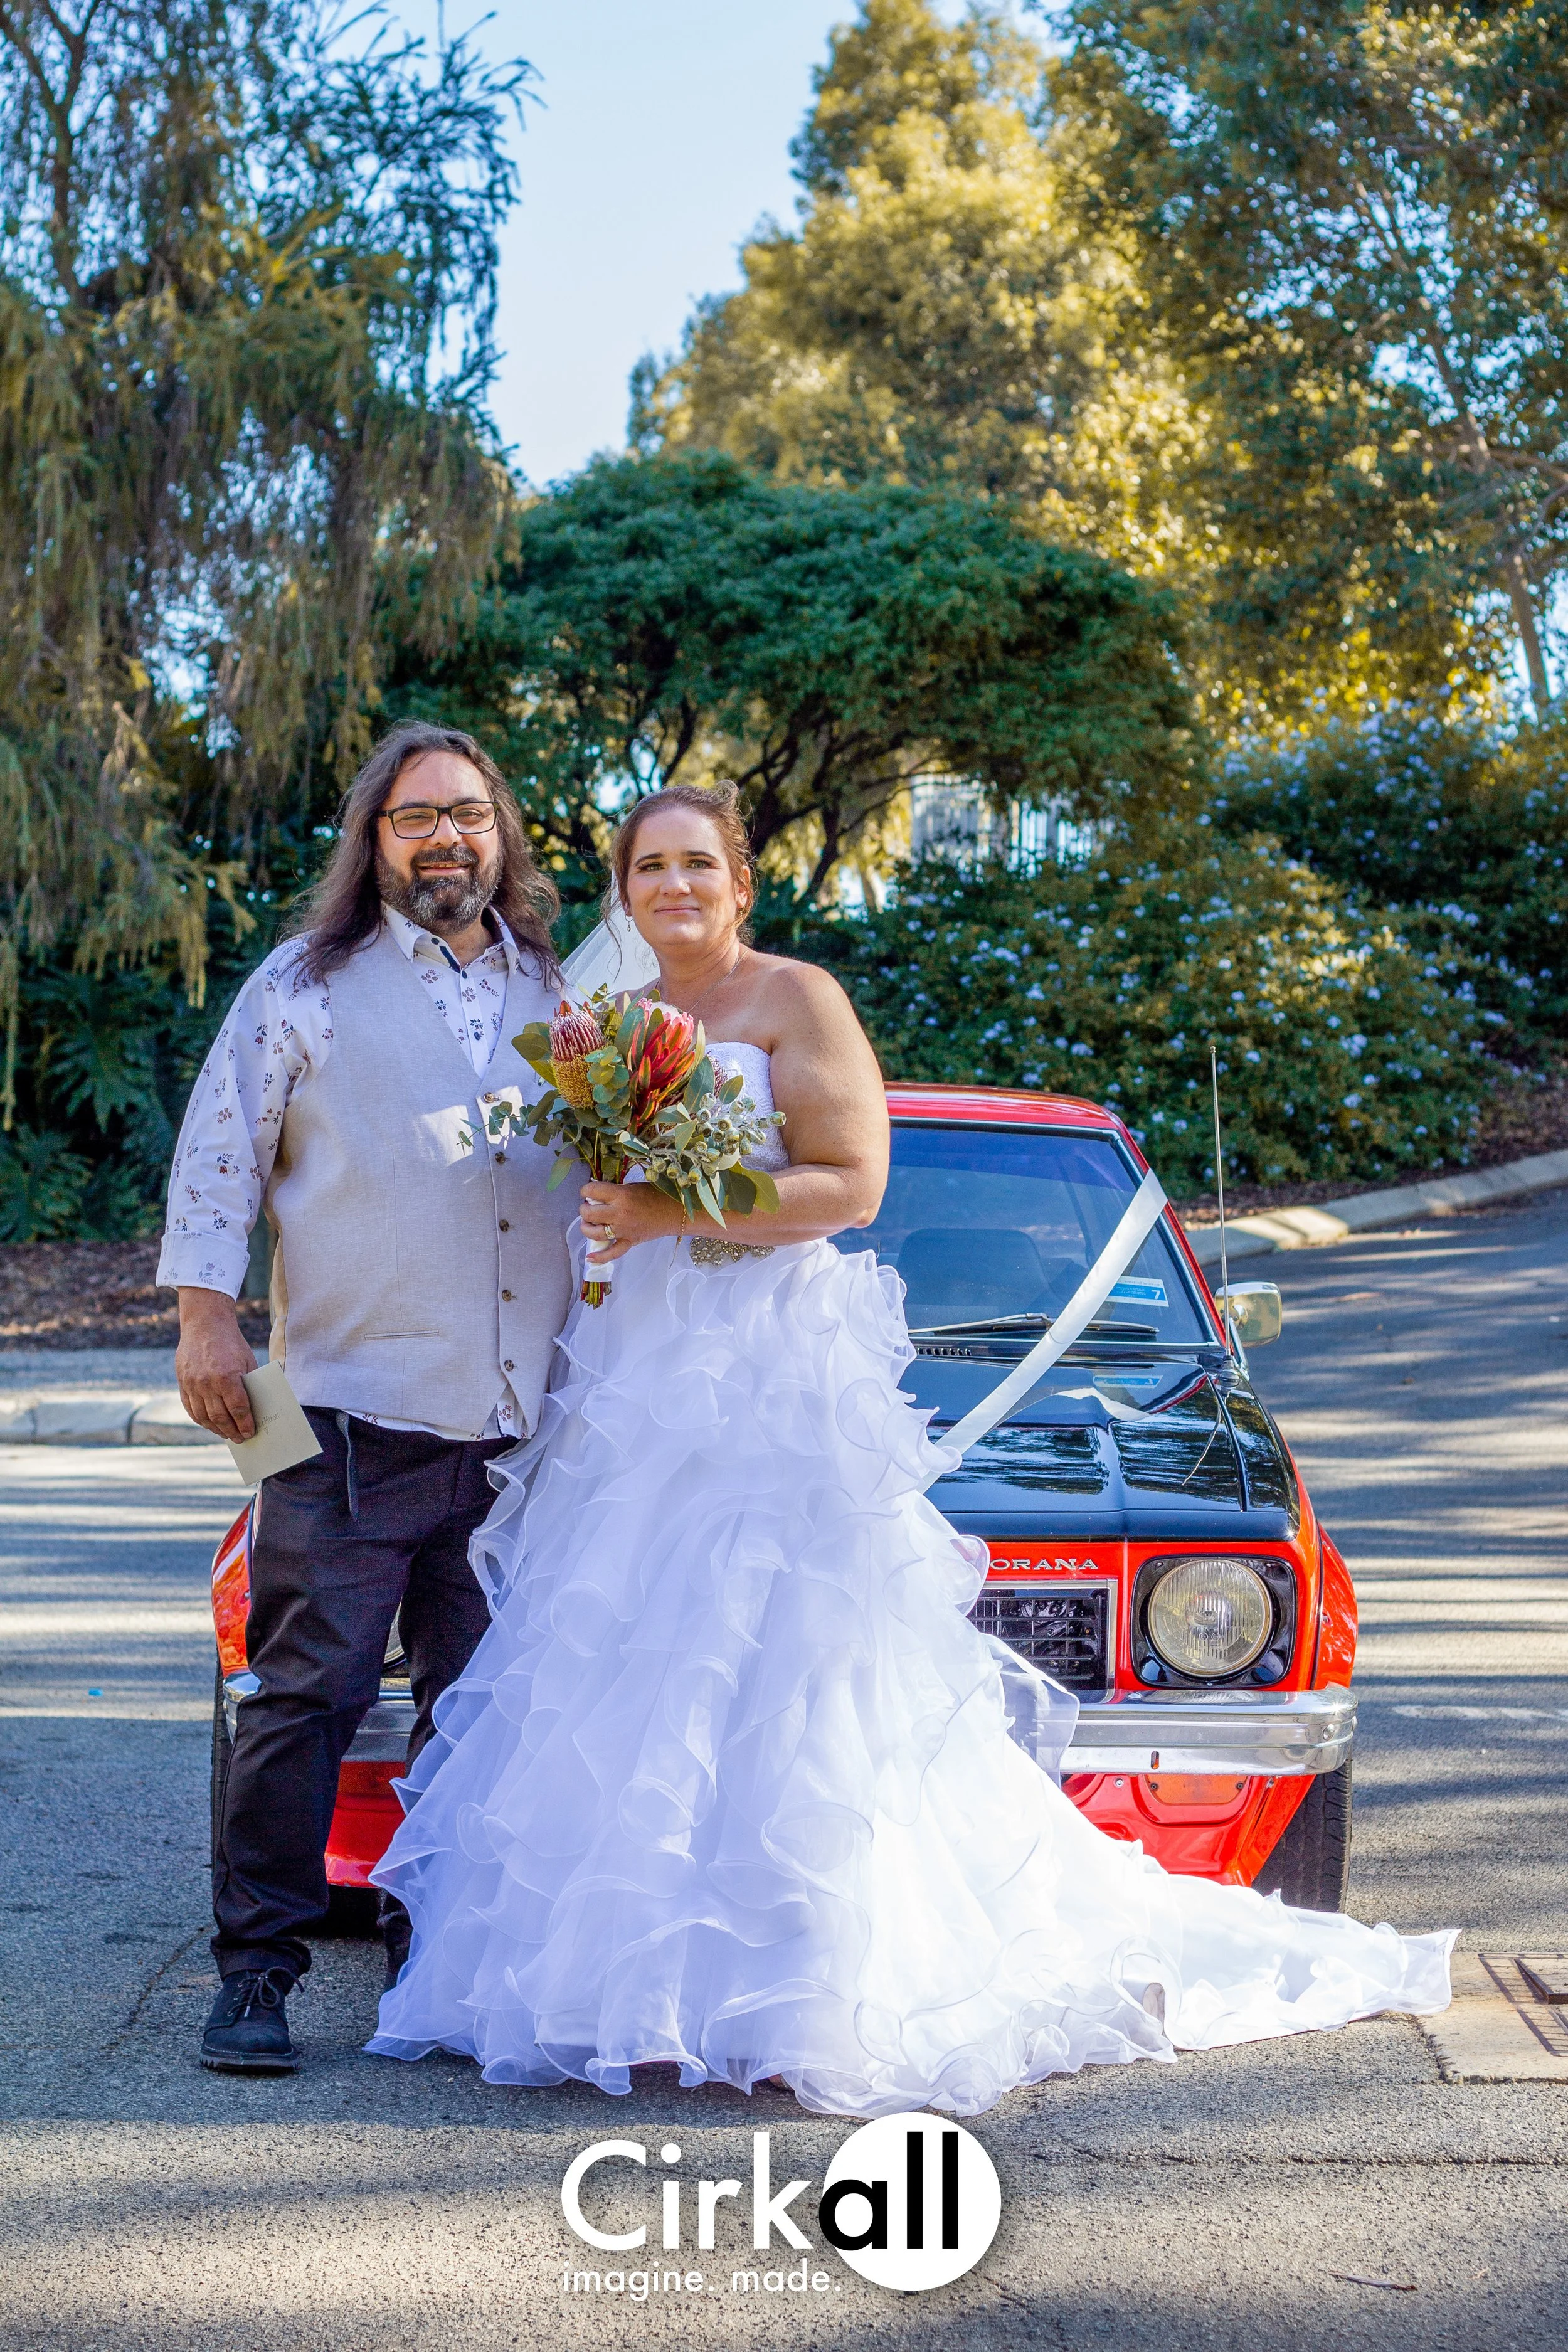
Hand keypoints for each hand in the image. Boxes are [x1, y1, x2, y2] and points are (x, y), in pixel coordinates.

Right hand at [176, 1287, 258, 1440]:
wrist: (205, 1324)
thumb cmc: (231, 1343)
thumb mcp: (247, 1361)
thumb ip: (249, 1384)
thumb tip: (254, 1409)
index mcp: (227, 1377)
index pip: (238, 1409)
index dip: (245, 1424)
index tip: (250, 1432)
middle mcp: (207, 1383)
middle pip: (220, 1417)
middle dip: (232, 1431)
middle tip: (240, 1439)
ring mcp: (192, 1384)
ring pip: (204, 1417)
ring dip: (216, 1429)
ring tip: (226, 1434)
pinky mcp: (182, 1383)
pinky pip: (190, 1408)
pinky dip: (200, 1420)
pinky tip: (209, 1424)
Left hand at [579, 1179, 680, 1263]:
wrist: (675, 1211)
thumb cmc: (656, 1195)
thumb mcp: (633, 1187)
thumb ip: (615, 1191)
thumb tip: (597, 1195)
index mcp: (620, 1195)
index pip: (592, 1190)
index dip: (585, 1190)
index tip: (586, 1192)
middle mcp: (619, 1213)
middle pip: (590, 1213)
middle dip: (584, 1210)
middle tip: (587, 1208)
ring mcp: (623, 1230)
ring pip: (595, 1233)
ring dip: (586, 1228)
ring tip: (587, 1224)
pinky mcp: (629, 1241)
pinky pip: (613, 1253)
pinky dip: (600, 1257)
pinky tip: (590, 1257)